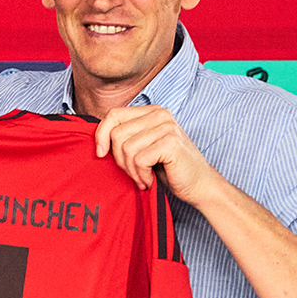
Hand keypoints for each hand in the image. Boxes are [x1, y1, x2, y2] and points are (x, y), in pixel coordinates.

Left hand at [93, 104, 216, 201]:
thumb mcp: (143, 147)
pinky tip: (150, 181)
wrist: (199, 185)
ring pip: (126, 148)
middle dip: (119, 160)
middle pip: (117, 133)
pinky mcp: (170, 143)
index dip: (101, 135)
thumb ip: (126, 137)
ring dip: (131, 171)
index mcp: (151, 112)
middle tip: (134, 173)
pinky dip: (141, 175)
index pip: (114, 114)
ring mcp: (166, 127)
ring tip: (143, 178)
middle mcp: (159, 114)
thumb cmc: (169, 169)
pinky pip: (139, 159)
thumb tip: (97, 140)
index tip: (101, 154)